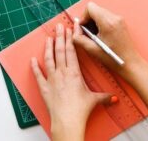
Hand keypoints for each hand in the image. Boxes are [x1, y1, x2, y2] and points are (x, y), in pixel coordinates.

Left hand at [31, 23, 112, 140]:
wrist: (67, 121)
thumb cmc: (80, 110)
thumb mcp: (94, 100)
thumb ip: (105, 97)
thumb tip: (115, 98)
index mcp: (74, 72)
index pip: (72, 50)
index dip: (71, 38)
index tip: (71, 28)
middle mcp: (62, 72)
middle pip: (60, 50)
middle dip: (60, 37)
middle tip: (59, 26)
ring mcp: (52, 79)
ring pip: (49, 58)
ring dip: (48, 47)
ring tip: (49, 37)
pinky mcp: (44, 87)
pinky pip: (38, 74)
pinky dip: (34, 67)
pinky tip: (32, 59)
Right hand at [73, 2, 143, 79]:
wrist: (130, 63)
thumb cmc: (113, 58)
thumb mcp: (92, 50)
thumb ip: (79, 38)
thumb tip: (75, 28)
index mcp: (107, 22)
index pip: (90, 7)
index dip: (83, 16)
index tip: (83, 27)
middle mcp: (114, 17)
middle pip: (95, 9)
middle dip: (89, 19)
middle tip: (88, 33)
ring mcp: (119, 18)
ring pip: (100, 12)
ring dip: (95, 21)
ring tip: (96, 35)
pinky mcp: (121, 21)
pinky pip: (106, 16)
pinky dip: (101, 23)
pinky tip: (102, 35)